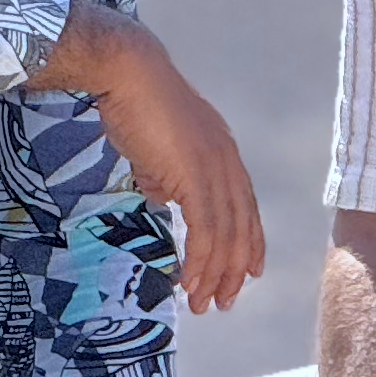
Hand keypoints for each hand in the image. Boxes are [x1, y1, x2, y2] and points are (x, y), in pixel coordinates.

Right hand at [60, 6, 266, 315]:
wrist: (126, 73)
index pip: (245, 207)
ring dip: (214, 274)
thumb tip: (161, 199)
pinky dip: (199, 260)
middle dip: (233, 270)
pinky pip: (205, 228)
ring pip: (225, 234)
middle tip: (222, 302)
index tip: (247, 274)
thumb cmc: (133, 103)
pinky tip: (189, 281)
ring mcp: (215, 167)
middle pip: (242, 227)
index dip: (249, 243)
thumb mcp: (155, 149)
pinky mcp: (196, 174)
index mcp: (223, 153)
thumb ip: (163, 175)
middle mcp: (228, 161)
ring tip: (201, 303)